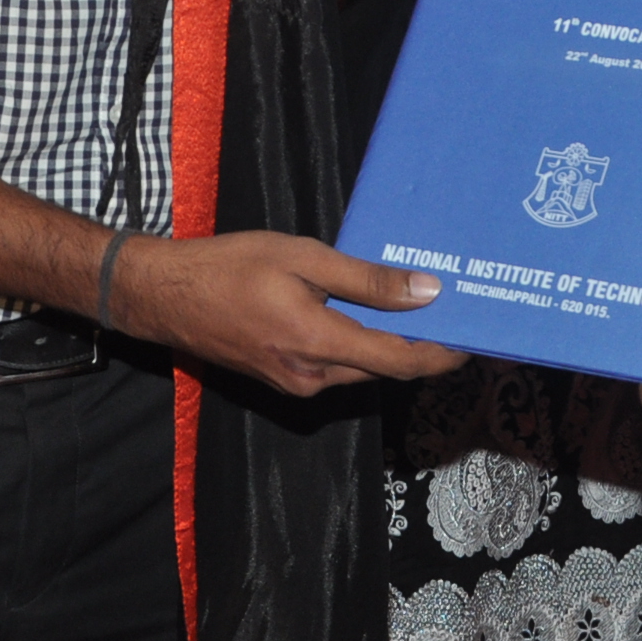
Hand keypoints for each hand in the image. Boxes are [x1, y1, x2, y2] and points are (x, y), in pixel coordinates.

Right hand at [111, 230, 465, 396]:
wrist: (165, 297)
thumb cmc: (230, 266)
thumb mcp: (302, 257)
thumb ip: (366, 280)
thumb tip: (427, 291)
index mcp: (318, 342)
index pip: (400, 361)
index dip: (443, 354)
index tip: (476, 338)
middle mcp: (311, 375)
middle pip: (385, 368)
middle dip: (422, 346)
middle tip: (455, 312)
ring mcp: (295, 383)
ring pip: (361, 368)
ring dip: (392, 345)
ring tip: (420, 307)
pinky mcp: (283, 379)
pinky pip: (336, 366)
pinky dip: (361, 346)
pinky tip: (369, 314)